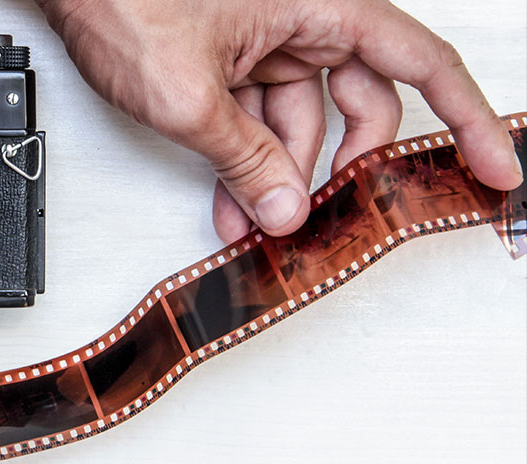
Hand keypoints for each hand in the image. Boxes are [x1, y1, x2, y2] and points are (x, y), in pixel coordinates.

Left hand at [36, 0, 522, 242]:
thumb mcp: (189, 95)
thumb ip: (244, 156)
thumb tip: (285, 206)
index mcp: (320, 3)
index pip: (419, 63)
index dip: (465, 119)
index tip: (492, 166)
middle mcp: (301, 14)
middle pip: (356, 102)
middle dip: (336, 167)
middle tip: (322, 218)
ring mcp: (263, 35)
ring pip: (297, 117)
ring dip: (277, 174)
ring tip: (252, 224)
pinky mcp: (226, 53)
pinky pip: (254, 113)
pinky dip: (243, 156)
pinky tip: (230, 201)